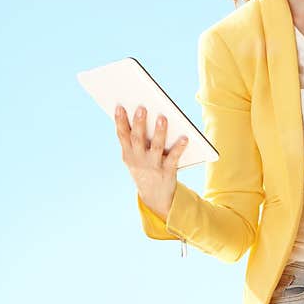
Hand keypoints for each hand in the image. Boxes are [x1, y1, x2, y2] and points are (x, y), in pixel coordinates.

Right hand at [114, 104, 188, 219]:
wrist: (155, 196)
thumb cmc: (145, 168)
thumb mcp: (135, 157)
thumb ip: (135, 139)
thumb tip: (139, 113)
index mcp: (128, 154)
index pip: (122, 135)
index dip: (120, 121)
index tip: (119, 107)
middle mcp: (138, 160)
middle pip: (137, 139)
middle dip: (139, 123)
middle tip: (142, 107)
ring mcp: (152, 166)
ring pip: (155, 147)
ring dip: (159, 132)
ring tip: (162, 117)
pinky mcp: (167, 171)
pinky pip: (173, 158)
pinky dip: (179, 147)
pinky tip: (185, 137)